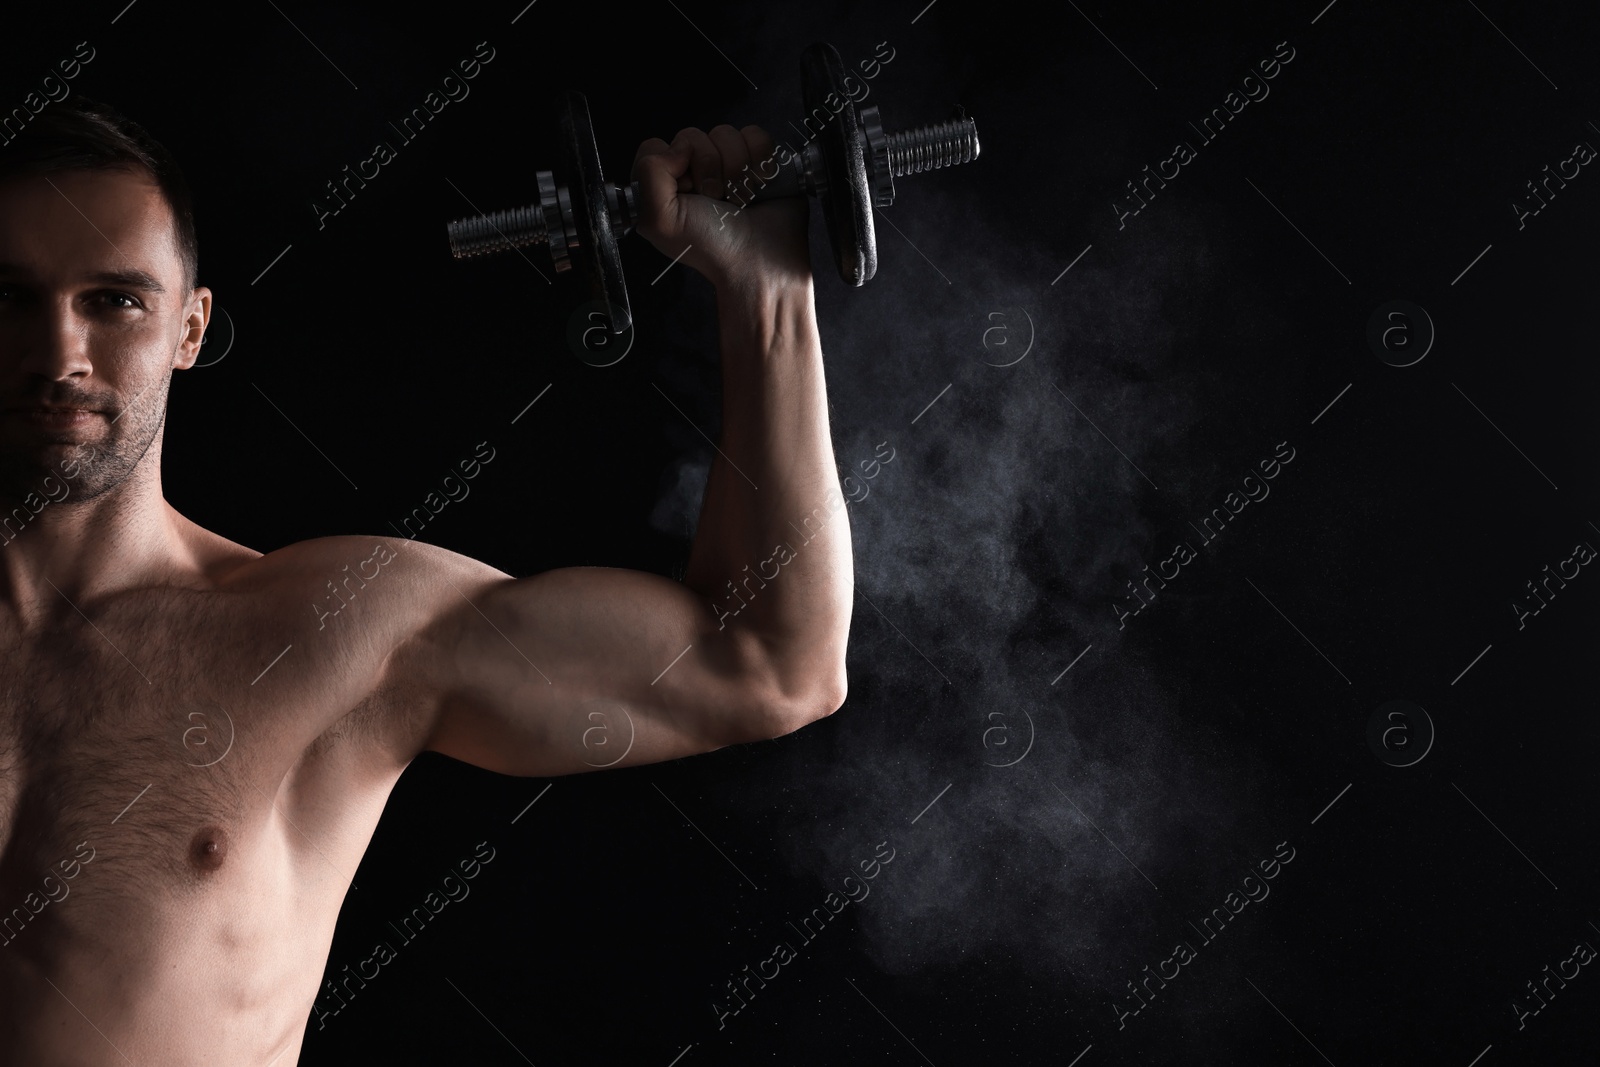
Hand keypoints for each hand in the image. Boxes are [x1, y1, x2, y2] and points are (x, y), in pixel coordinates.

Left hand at [631, 125, 810, 294]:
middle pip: (691, 136)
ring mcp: (725, 164)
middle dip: (706, 168)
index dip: (671, 165)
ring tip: (740, 198)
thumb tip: (678, 147)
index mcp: (663, 186)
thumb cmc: (711, 246)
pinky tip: (759, 186)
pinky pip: (754, 135)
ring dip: (735, 168)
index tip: (686, 192)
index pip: (655, 146)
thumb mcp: (660, 220)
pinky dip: (760, 160)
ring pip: (724, 133)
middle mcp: (692, 173)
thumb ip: (648, 175)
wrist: (762, 260)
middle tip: (715, 200)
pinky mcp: (757, 159)